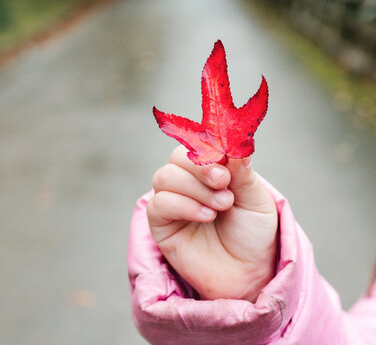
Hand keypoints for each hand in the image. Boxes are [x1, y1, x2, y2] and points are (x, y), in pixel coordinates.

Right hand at [147, 146, 277, 301]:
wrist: (248, 273)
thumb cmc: (253, 234)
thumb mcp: (256, 200)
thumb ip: (242, 172)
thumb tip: (235, 141)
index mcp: (210, 171)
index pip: (197, 144)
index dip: (209, 149)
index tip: (228, 164)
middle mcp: (188, 183)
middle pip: (177, 157)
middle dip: (200, 167)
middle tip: (223, 183)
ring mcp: (173, 202)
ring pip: (164, 176)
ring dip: (194, 188)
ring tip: (221, 206)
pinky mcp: (161, 224)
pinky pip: (158, 203)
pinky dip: (182, 205)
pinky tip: (205, 216)